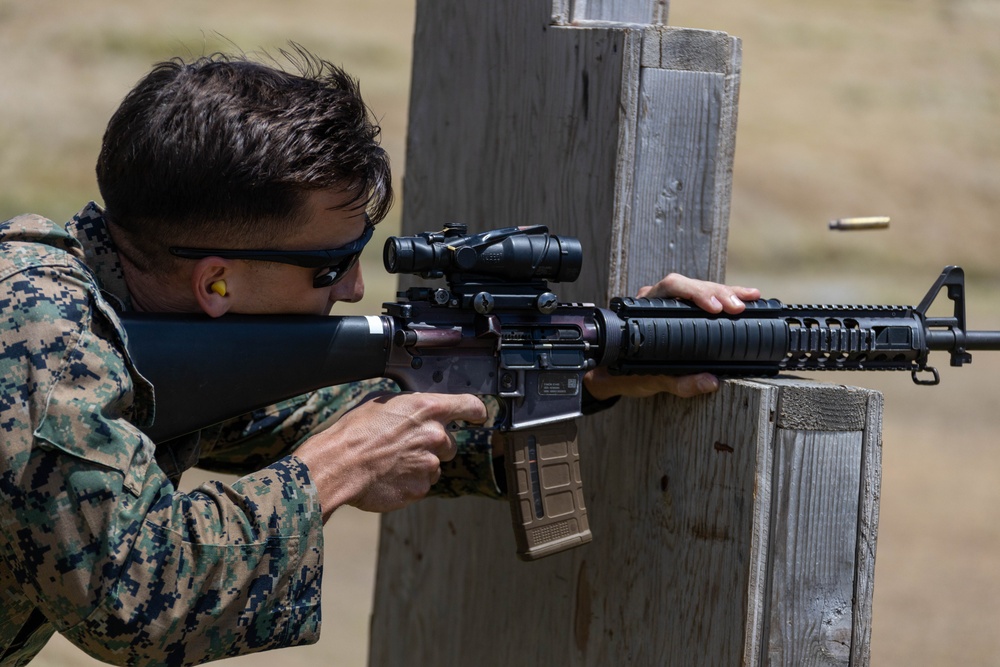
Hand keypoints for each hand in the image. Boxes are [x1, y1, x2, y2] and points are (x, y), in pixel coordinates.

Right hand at [295, 392, 486, 519]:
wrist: (339, 465)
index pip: (469, 405)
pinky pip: (422, 484)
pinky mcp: (421, 488)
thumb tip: (416, 408)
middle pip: (450, 443)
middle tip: (406, 446)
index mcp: (428, 409)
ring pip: (434, 466)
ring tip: (391, 461)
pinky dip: (409, 481)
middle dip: (433, 445)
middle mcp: (436, 435)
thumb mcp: (382, 401)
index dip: (476, 412)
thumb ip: (409, 404)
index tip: (478, 416)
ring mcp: (430, 464)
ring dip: (420, 464)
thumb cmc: (355, 431)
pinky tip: (388, 475)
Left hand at [584, 273, 760, 399]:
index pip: (671, 287)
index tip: (714, 307)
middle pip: (690, 285)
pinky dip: (727, 299)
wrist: (617, 376)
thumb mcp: (654, 379)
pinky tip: (747, 299)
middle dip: (717, 293)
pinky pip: (706, 299)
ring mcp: (670, 303)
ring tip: (750, 299)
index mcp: (644, 307)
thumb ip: (680, 382)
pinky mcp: (683, 311)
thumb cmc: (629, 373)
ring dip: (727, 293)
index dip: (695, 293)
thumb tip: (710, 382)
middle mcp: (656, 299)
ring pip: (701, 289)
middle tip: (738, 308)